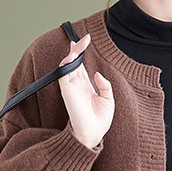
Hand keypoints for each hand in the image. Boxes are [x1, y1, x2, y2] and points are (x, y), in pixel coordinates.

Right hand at [57, 32, 113, 149]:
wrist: (93, 132)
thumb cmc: (100, 120)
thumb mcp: (108, 99)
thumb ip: (104, 85)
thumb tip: (98, 73)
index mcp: (86, 86)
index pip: (80, 65)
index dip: (81, 53)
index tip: (85, 40)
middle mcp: (77, 84)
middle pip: (74, 61)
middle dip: (77, 49)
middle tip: (84, 38)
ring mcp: (71, 86)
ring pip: (67, 64)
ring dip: (73, 53)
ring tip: (79, 44)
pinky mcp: (66, 89)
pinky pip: (63, 72)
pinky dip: (66, 63)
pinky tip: (73, 56)